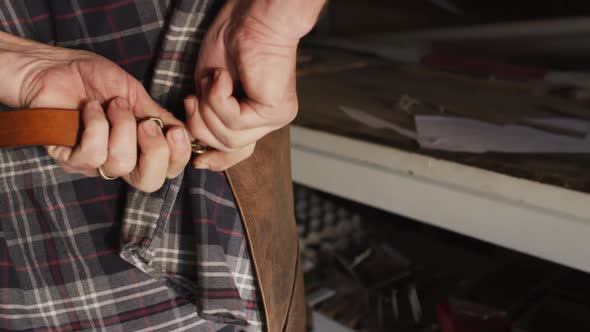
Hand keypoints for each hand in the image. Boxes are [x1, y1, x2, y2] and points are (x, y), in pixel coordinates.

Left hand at [1, 32, 191, 191]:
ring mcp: (94, 163)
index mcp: (140, 148)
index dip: (178, 157)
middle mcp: (120, 161)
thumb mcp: (135, 94)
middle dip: (155, 152)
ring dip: (121, 125)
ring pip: (122, 163)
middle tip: (145, 124)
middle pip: (149, 183)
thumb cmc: (92, 78)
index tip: (176, 130)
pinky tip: (90, 109)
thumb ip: (158, 116)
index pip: (168, 171)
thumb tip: (185, 132)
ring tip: (111, 104)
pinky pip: (94, 153)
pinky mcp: (69, 158)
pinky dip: (96, 125)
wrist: (54, 66)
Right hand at [186, 0, 306, 170]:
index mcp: (254, 117)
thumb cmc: (231, 43)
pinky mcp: (275, 111)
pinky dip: (219, 97)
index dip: (215, 160)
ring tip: (215, 78)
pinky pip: (235, 122)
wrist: (253, 17)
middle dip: (201, 122)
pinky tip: (224, 76)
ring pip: (229, 138)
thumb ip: (206, 116)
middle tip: (195, 94)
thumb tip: (196, 147)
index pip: (237, 152)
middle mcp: (268, 122)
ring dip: (210, 106)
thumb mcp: (208, 89)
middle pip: (226, 146)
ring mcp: (274, 118)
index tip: (197, 160)